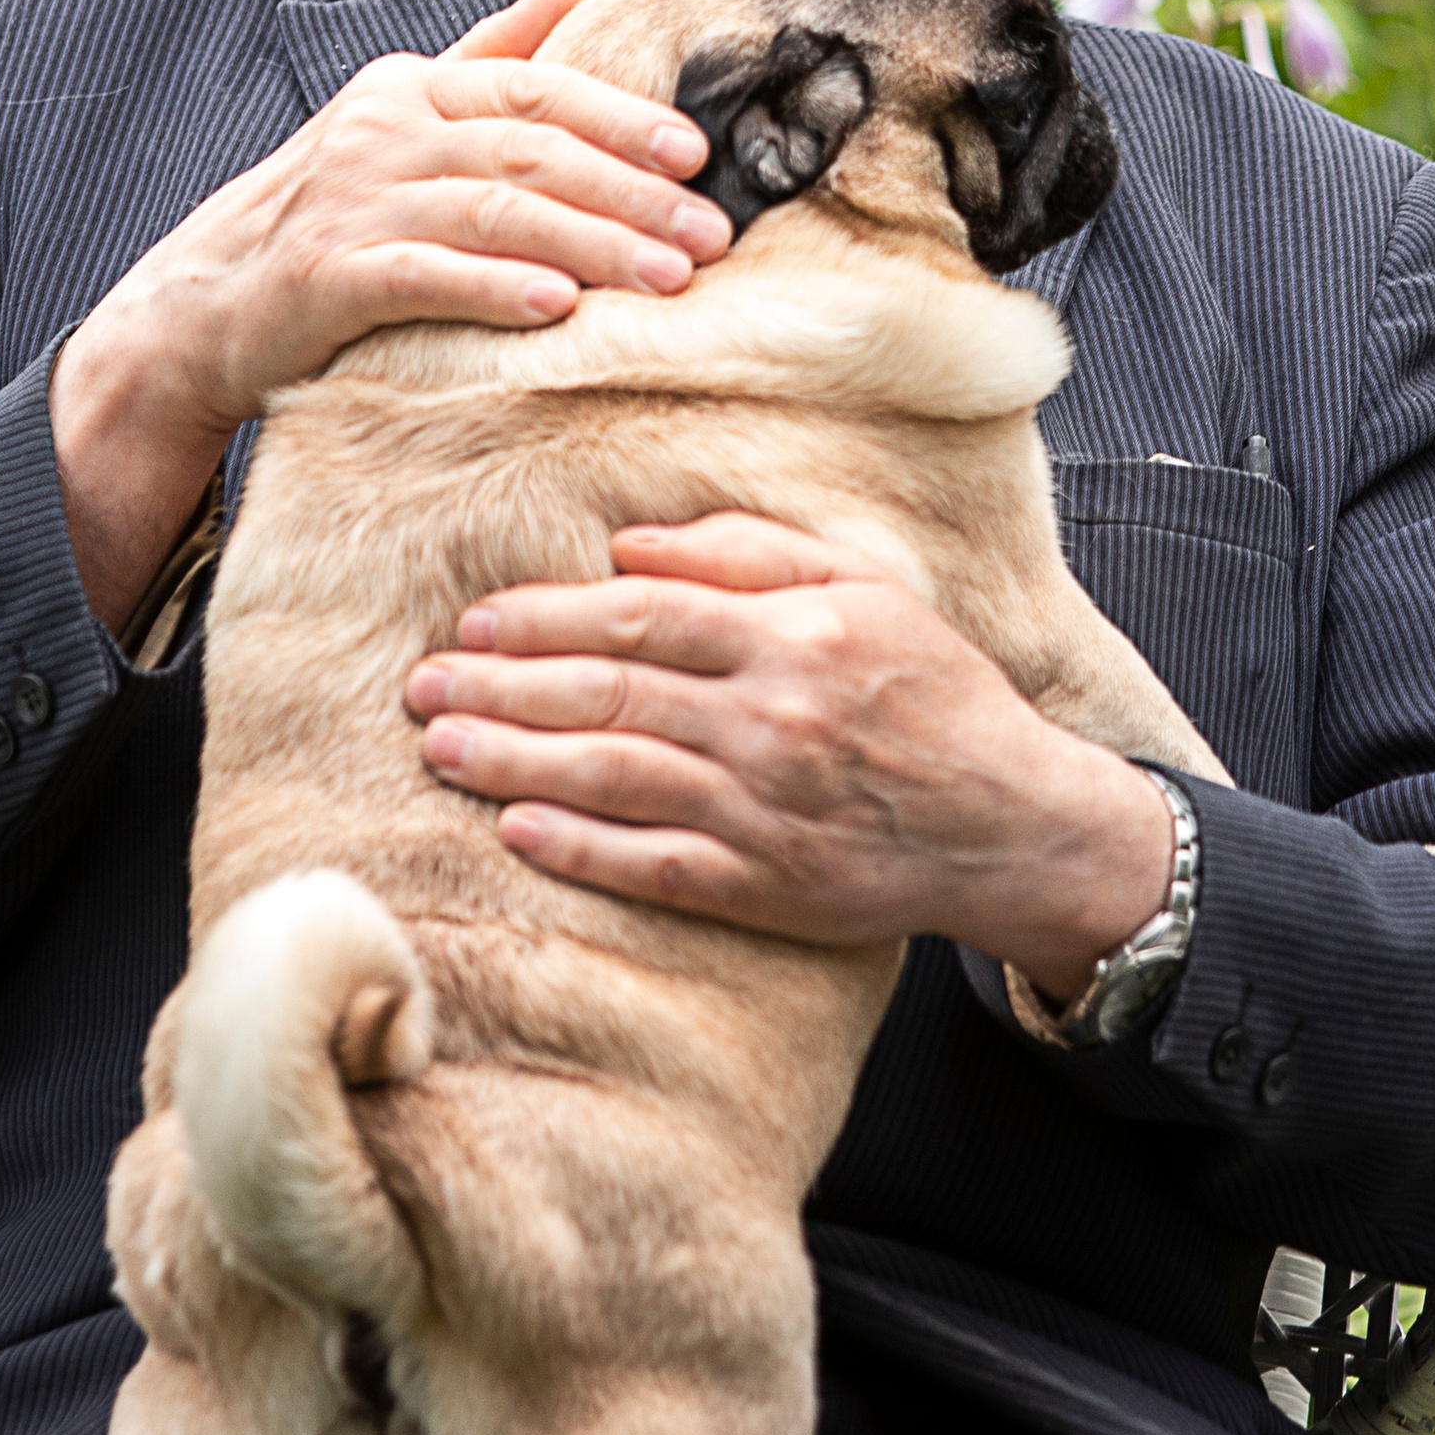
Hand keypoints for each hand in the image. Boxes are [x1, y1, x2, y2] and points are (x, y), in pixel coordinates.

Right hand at [53, 0, 733, 628]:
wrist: (203, 305)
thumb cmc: (332, 214)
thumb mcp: (407, 120)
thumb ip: (495, 56)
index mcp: (414, 87)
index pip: (535, 89)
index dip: (620, 117)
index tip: (696, 152)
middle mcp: (384, 131)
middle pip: (529, 153)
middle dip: (631, 193)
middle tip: (713, 234)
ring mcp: (352, 201)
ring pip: (493, 213)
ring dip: (591, 244)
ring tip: (668, 279)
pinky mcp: (326, 276)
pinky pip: (424, 276)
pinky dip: (495, 288)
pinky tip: (559, 307)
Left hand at [402, 513, 1176, 999]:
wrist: (1010, 821)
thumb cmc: (934, 691)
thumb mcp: (865, 589)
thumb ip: (749, 553)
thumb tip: (630, 549)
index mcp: (792, 636)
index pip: (641, 617)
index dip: (547, 617)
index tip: (477, 618)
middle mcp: (771, 720)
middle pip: (609, 693)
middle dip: (503, 685)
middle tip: (424, 683)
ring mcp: (764, 809)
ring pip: (615, 776)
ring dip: (515, 759)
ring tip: (441, 746)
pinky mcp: (764, 886)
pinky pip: (652, 865)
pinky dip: (580, 848)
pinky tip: (516, 829)